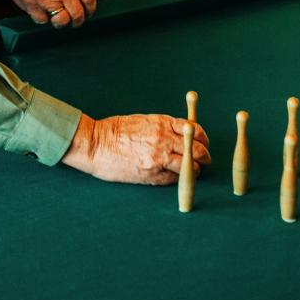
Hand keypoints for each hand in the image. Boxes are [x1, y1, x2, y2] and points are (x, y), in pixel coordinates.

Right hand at [0, 0, 96, 27]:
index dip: (90, 8)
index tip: (88, 12)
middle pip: (78, 14)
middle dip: (78, 21)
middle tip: (75, 21)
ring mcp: (48, 0)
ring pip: (62, 21)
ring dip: (61, 23)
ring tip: (58, 20)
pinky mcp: (33, 6)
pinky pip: (43, 20)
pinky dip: (43, 19)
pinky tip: (41, 12)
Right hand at [60, 113, 210, 184]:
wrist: (95, 144)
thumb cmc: (116, 131)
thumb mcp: (143, 120)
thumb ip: (164, 127)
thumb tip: (185, 133)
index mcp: (162, 123)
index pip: (194, 130)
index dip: (202, 138)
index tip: (203, 143)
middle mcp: (164, 139)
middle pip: (197, 150)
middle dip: (204, 156)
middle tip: (204, 160)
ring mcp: (159, 158)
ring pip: (190, 167)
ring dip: (194, 170)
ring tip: (191, 171)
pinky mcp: (151, 174)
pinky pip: (174, 179)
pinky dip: (178, 179)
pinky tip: (174, 176)